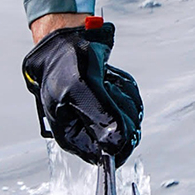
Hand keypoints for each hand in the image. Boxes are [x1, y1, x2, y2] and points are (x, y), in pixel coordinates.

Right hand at [21, 17, 142, 165]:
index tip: (119, 118)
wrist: (68, 39)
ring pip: (131, 119)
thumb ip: (101, 118)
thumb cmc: (63, 63)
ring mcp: (100, 117)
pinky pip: (131, 102)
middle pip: (123, 137)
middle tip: (107, 89)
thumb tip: (116, 144)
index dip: (119, 139)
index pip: (105, 156)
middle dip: (122, 110)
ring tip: (105, 80)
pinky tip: (109, 76)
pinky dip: (124, 86)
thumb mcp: (80, 90)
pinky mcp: (110, 104)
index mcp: (71, 137)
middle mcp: (86, 131)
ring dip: (123, 95)